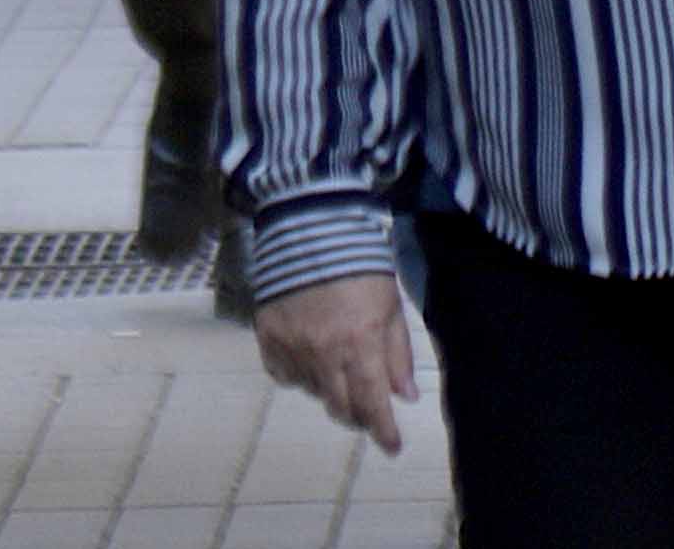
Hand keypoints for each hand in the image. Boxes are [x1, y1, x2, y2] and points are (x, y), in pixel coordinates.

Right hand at [254, 273, 418, 453]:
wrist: (308, 226)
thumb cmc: (360, 263)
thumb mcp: (390, 305)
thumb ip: (397, 352)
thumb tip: (405, 396)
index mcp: (360, 342)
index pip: (373, 403)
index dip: (384, 431)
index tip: (392, 447)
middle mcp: (324, 352)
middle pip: (341, 407)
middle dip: (358, 416)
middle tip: (366, 409)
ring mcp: (292, 346)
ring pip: (314, 392)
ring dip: (331, 391)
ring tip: (339, 371)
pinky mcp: (268, 335)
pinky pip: (284, 375)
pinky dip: (299, 376)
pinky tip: (309, 362)